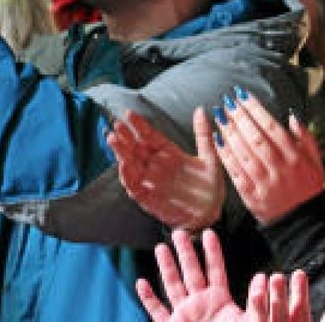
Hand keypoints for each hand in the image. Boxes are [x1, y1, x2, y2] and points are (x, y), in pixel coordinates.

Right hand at [108, 109, 223, 232]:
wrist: (211, 214)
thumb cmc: (210, 187)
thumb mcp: (209, 157)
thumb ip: (203, 134)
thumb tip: (200, 109)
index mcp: (168, 153)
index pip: (149, 136)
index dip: (139, 125)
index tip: (128, 113)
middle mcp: (156, 165)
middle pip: (136, 148)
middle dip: (125, 136)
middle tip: (116, 124)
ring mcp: (151, 181)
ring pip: (131, 164)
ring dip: (121, 152)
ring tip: (113, 140)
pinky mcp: (149, 198)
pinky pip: (134, 186)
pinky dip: (127, 175)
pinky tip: (123, 165)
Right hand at [136, 229, 324, 321]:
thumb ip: (258, 304)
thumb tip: (265, 278)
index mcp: (220, 303)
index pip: (216, 271)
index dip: (212, 252)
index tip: (209, 232)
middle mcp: (201, 305)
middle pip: (191, 273)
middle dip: (185, 252)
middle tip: (179, 231)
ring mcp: (185, 316)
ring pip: (173, 286)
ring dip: (166, 267)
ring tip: (161, 247)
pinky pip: (157, 312)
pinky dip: (148, 299)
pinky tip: (141, 283)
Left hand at [212, 88, 324, 225]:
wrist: (302, 223)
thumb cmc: (308, 187)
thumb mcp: (315, 161)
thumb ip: (305, 137)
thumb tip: (291, 115)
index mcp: (296, 158)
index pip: (272, 127)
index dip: (255, 109)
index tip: (242, 94)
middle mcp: (280, 168)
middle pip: (255, 137)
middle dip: (239, 117)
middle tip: (227, 101)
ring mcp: (264, 182)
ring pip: (243, 152)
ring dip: (229, 131)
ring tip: (219, 115)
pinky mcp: (251, 195)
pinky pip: (235, 171)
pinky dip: (225, 154)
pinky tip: (217, 139)